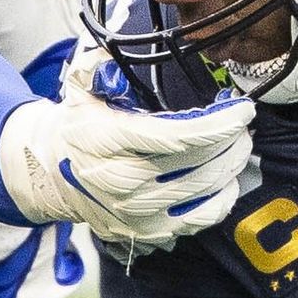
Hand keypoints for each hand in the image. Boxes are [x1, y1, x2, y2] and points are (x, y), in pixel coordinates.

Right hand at [0, 76, 254, 250]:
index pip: (176, 137)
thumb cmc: (79, 126)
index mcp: (108, 143)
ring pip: (202, 193)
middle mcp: (122, 183)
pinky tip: (226, 178)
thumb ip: (98, 68)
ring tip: (240, 146)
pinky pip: (198, 220)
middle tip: (245, 126)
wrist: (52, 175)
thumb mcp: (80, 87)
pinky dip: (221, 200)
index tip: (243, 110)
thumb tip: (117, 64)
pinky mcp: (147, 233)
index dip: (217, 125)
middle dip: (230, 144)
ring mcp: (135, 213)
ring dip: (230, 168)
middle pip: (197, 165)